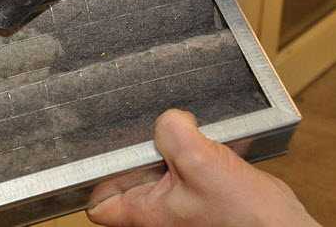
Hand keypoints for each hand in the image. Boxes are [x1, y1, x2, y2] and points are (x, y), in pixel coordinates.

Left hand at [86, 109, 319, 226]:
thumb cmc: (246, 217)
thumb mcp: (202, 163)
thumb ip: (174, 134)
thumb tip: (168, 118)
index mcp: (145, 213)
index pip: (97, 201)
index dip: (91, 174)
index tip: (89, 147)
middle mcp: (156, 210)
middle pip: (124, 174)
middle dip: (131, 147)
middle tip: (139, 121)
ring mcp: (176, 200)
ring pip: (153, 165)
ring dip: (163, 144)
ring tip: (172, 125)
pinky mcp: (197, 190)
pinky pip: (180, 163)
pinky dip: (186, 147)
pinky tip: (196, 132)